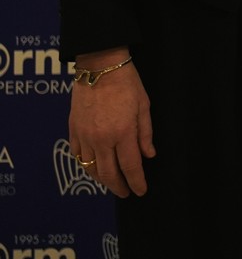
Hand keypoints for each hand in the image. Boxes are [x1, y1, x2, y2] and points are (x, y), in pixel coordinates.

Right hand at [67, 49, 155, 197]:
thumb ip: (146, 134)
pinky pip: (78, 155)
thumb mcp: (144, 106)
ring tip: (112, 182)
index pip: (131, 166)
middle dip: (118, 187)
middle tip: (126, 193)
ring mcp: (85, 136)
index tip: (141, 191)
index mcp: (123, 132)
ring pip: (91, 168)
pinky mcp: (73, 130)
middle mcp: (102, 138)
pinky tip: (94, 167)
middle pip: (108, 173)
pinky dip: (86, 165)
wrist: (99, 68)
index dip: (137, 182)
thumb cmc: (127, 84)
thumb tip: (149, 156)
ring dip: (102, 179)